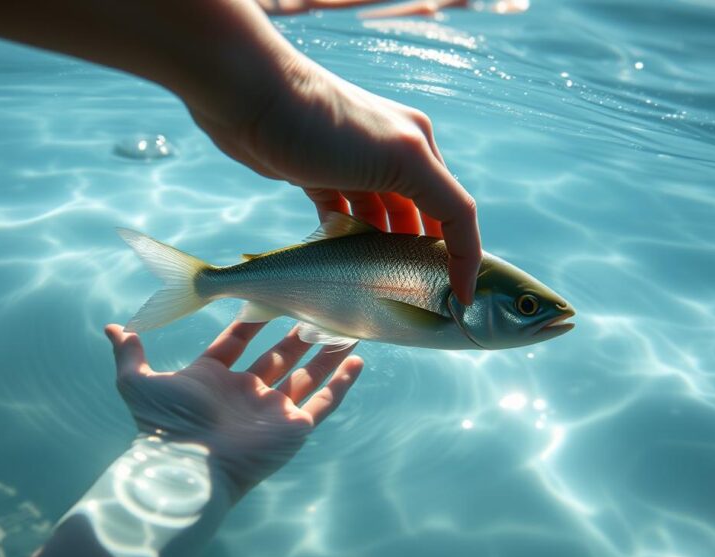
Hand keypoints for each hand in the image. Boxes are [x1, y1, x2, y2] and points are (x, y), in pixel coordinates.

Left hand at [104, 321, 363, 499]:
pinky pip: (323, 401)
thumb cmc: (162, 426)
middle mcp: (245, 393)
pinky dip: (341, 383)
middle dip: (297, 332)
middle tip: (314, 304)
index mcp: (213, 379)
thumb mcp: (137, 382)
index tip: (265, 295)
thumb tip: (113, 328)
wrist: (187, 467)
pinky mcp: (293, 429)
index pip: (237, 342)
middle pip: (278, 355)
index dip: (250, 320)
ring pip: (306, 374)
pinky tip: (357, 360)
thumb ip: (129, 354)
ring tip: (346, 325)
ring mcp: (271, 411)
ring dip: (325, 351)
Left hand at [186, 55, 481, 302]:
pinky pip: (341, 214)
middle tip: (418, 302)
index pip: (457, 213)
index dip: (464, 258)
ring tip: (379, 289)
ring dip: (381, 252)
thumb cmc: (326, 124)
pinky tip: (339, 260)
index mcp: (418, 149)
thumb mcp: (400, 159)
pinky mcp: (316, 174)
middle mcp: (392, 154)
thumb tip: (459, 248)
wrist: (250, 97)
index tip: (460, 301)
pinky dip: (344, 237)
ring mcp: (352, 164)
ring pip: (379, 220)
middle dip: (421, 259)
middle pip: (419, 219)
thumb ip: (440, 201)